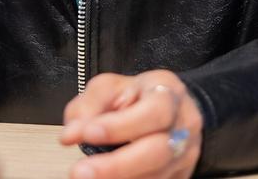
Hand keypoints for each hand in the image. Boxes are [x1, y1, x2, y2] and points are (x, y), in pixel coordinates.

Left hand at [59, 70, 201, 178]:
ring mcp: (184, 155)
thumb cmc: (139, 98)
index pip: (153, 111)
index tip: (88, 133)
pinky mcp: (179, 176)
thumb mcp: (111, 87)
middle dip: (117, 166)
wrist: (171, 112)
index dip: (121, 126)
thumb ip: (89, 105)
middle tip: (81, 172)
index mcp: (168, 94)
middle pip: (158, 151)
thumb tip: (72, 133)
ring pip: (156, 175)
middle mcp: (183, 126)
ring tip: (88, 177)